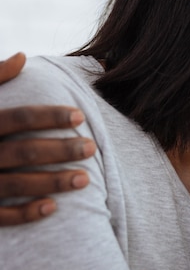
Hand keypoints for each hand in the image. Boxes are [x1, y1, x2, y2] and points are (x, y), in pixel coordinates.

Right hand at [0, 53, 95, 225]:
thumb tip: (21, 56)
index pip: (19, 118)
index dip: (51, 116)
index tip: (80, 115)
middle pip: (24, 152)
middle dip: (61, 150)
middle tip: (91, 147)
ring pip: (17, 185)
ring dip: (53, 183)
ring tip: (85, 179)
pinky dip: (25, 213)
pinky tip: (53, 207)